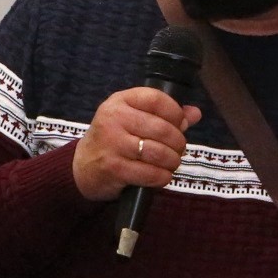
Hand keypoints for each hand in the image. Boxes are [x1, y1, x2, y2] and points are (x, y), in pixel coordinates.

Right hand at [71, 86, 203, 201]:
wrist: (82, 167)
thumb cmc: (113, 140)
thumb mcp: (133, 120)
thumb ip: (165, 116)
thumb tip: (195, 113)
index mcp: (119, 101)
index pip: (156, 99)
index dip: (175, 113)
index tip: (179, 125)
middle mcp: (113, 118)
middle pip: (162, 129)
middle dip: (178, 143)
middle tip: (177, 150)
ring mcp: (112, 143)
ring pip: (159, 152)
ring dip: (172, 162)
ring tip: (170, 164)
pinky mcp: (113, 167)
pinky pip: (151, 173)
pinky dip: (162, 177)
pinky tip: (160, 176)